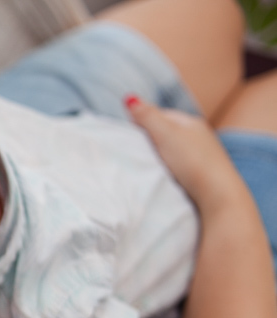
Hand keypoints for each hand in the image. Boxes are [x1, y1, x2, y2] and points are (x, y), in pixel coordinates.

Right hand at [125, 95, 245, 216]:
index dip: (142, 121)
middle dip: (150, 138)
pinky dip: (170, 168)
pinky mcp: (203, 173)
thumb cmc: (191, 161)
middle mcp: (199, 135)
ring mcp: (203, 154)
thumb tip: (129, 97)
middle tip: (133, 150)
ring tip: (147, 165)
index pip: (161, 114)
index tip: (126, 134)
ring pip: (174, 149)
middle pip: (167, 132)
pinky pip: (180, 165)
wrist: (217, 194)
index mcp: (191, 122)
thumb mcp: (165, 134)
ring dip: (160, 154)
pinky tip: (164, 176)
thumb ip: (147, 116)